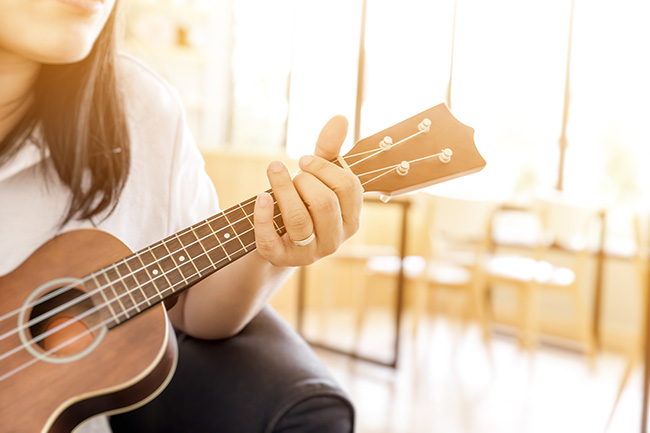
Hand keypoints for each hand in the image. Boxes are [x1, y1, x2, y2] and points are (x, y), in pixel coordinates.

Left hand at [253, 115, 362, 266]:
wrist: (280, 237)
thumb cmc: (305, 200)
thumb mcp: (318, 176)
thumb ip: (329, 149)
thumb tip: (340, 118)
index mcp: (352, 218)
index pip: (349, 188)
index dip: (325, 167)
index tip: (304, 159)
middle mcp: (335, 239)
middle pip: (324, 203)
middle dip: (304, 179)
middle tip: (292, 173)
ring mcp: (309, 252)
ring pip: (299, 220)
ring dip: (283, 189)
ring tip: (274, 171)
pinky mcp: (281, 258)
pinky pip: (271, 240)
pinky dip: (263, 217)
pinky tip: (260, 198)